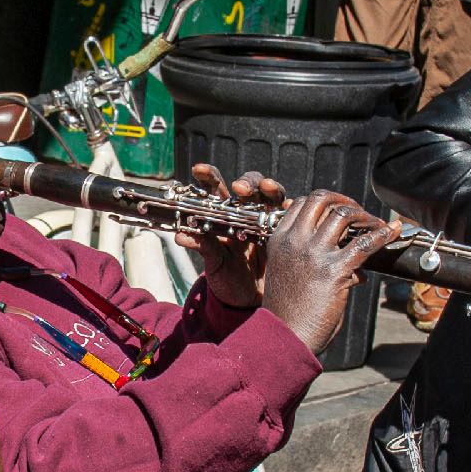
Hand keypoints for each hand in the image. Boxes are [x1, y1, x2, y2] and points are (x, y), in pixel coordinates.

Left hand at [181, 164, 283, 308]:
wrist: (248, 302)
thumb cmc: (227, 278)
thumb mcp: (214, 262)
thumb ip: (202, 245)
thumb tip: (179, 235)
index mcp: (223, 217)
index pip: (215, 190)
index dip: (209, 176)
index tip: (199, 169)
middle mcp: (246, 215)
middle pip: (249, 188)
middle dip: (246, 183)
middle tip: (240, 188)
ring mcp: (267, 222)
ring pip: (271, 197)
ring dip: (270, 189)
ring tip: (267, 187)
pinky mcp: (284, 234)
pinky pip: (290, 217)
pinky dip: (291, 209)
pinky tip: (289, 206)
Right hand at [259, 192, 399, 354]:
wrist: (285, 338)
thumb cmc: (289, 312)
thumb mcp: (288, 274)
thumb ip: (311, 258)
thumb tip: (352, 257)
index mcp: (280, 240)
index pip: (303, 203)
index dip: (327, 202)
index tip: (343, 211)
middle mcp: (294, 242)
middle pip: (322, 199)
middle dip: (346, 201)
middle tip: (361, 214)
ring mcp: (313, 254)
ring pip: (343, 214)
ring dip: (365, 216)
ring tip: (377, 226)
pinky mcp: (333, 271)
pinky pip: (364, 243)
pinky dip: (382, 235)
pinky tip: (392, 233)